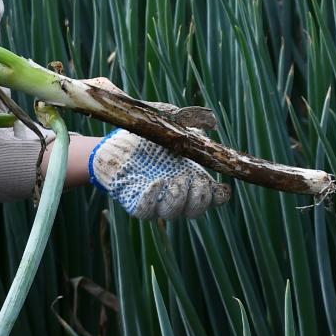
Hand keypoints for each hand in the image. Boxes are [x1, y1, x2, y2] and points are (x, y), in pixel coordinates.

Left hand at [85, 85, 229, 220]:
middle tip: (192, 180)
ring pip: (173, 213)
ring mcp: (157, 200)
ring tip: (173, 181)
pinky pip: (147, 211)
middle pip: (197, 210)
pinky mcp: (136, 202)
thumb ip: (190, 122)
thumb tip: (212, 122)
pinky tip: (155, 182)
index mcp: (191, 178)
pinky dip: (153, 199)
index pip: (214, 198)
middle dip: (199, 198)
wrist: (114, 144)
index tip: (220, 186)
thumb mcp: (170, 123)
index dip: (220, 196)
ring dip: (178, 199)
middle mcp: (177, 193)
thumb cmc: (146, 133)